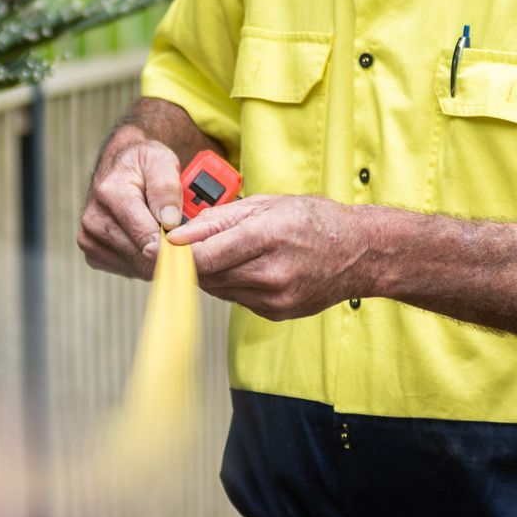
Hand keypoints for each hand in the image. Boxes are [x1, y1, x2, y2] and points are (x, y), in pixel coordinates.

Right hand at [77, 128, 184, 279]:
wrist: (118, 164)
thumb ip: (166, 189)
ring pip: (134, 266)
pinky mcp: (91, 250)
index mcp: (111, 194)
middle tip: (185, 244)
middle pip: (140, 254)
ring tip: (167, 239)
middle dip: (166, 254)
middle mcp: (94, 218)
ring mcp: (89, 237)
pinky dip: (142, 262)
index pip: (145, 235)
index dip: (172, 246)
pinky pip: (125, 269)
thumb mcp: (161, 161)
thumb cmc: (142, 163)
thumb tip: (169, 222)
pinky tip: (149, 244)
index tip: (191, 248)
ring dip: (155, 259)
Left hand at [166, 194, 371, 320]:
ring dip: (210, 273)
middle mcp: (271, 272)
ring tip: (218, 253)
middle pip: (208, 275)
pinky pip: (237, 299)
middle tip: (175, 251)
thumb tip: (180, 234)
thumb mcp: (267, 203)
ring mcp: (275, 298)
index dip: (176, 254)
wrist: (360, 253)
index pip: (206, 254)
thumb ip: (220, 218)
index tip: (156, 248)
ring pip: (219, 289)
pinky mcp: (276, 313)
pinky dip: (232, 283)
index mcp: (268, 236)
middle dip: (189, 262)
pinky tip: (245, 268)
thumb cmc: (315, 220)